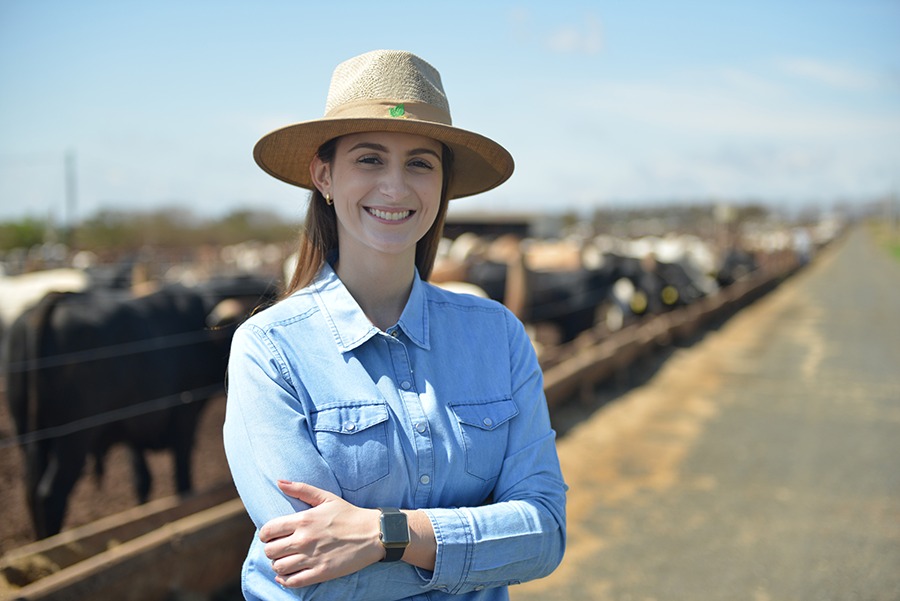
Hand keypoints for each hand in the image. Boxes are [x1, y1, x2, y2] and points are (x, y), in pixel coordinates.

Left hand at [260, 481, 382, 587]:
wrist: (373, 533)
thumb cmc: (349, 514)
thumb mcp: (326, 497)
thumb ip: (301, 489)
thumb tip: (279, 481)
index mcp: (303, 520)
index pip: (268, 531)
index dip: (265, 534)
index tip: (271, 536)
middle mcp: (304, 540)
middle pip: (270, 551)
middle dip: (271, 550)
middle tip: (280, 549)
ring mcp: (312, 558)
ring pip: (279, 567)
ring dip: (278, 565)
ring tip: (286, 561)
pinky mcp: (321, 572)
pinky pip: (293, 582)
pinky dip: (285, 581)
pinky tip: (288, 575)